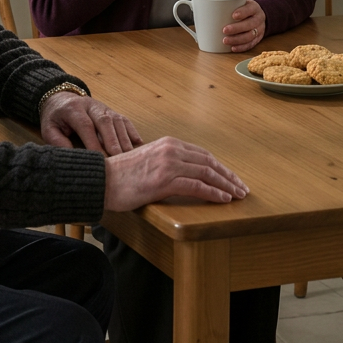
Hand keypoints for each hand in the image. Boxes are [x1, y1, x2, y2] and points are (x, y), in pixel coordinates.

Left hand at [40, 92, 142, 155]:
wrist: (61, 98)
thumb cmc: (55, 118)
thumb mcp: (48, 129)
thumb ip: (57, 142)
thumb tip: (73, 155)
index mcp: (73, 109)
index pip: (86, 126)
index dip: (94, 142)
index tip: (100, 159)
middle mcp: (91, 106)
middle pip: (105, 121)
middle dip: (113, 140)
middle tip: (118, 158)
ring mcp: (103, 107)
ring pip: (117, 120)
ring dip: (124, 138)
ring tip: (129, 155)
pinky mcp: (111, 111)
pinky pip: (124, 119)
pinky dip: (132, 131)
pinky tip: (138, 143)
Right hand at [103, 136, 248, 209]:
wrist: (101, 180)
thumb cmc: (122, 175)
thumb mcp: (148, 161)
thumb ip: (167, 163)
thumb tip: (185, 175)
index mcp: (169, 143)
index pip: (203, 154)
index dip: (221, 167)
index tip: (232, 178)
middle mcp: (171, 149)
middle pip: (209, 162)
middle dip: (228, 176)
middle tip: (242, 188)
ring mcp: (168, 163)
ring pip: (207, 173)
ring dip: (226, 185)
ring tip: (237, 195)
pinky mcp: (164, 180)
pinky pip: (196, 186)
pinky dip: (213, 192)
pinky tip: (223, 199)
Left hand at [223, 0, 265, 51]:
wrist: (257, 16)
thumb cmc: (244, 9)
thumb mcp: (240, 3)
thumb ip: (229, 5)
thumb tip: (205, 9)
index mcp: (254, 8)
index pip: (250, 9)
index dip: (243, 12)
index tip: (233, 16)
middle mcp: (259, 18)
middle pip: (250, 24)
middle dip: (237, 28)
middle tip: (224, 30)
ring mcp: (259, 30)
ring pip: (250, 36)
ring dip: (237, 39)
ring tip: (225, 41)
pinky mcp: (257, 39)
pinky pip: (251, 44)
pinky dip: (241, 47)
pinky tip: (233, 48)